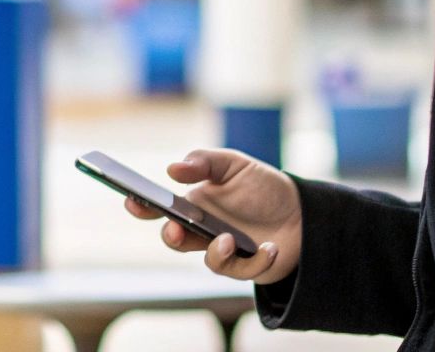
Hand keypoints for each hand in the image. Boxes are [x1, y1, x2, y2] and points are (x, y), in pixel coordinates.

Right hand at [122, 148, 301, 283]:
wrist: (302, 213)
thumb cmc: (263, 186)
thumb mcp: (235, 165)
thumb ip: (204, 162)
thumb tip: (173, 169)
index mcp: (194, 203)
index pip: (160, 207)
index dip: (141, 206)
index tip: (132, 200)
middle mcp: (203, 229)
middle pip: (174, 238)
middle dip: (170, 236)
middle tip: (175, 230)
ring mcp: (222, 250)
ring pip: (207, 260)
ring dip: (216, 252)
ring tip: (231, 239)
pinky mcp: (244, 268)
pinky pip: (240, 271)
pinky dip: (255, 260)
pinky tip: (270, 248)